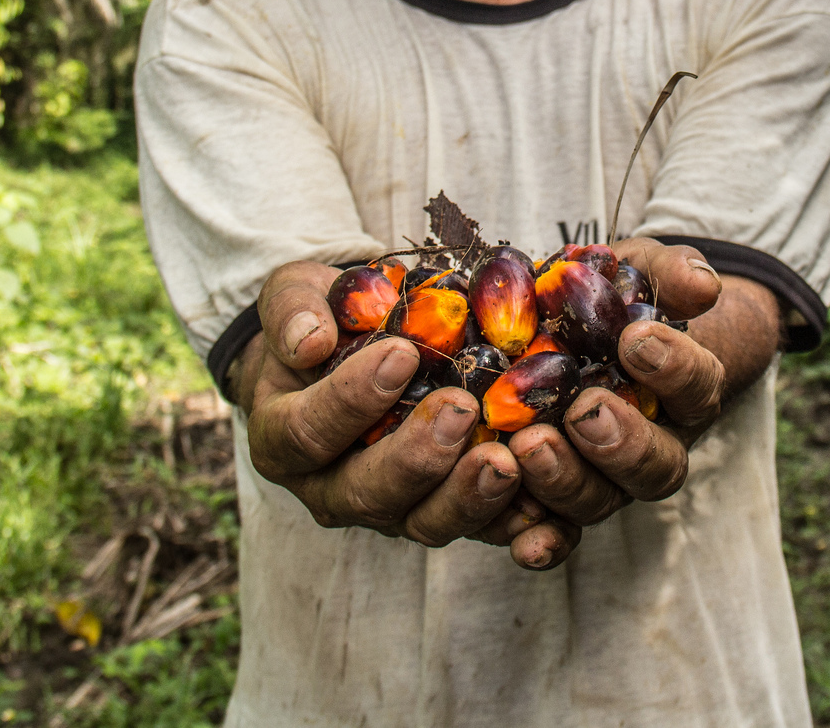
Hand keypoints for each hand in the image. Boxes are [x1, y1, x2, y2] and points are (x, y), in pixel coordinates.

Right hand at [232, 260, 580, 568]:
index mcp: (284, 440)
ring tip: (506, 458)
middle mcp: (333, 487)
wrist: (353, 350)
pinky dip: (516, 524)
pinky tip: (545, 507)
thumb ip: (293, 312)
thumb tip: (310, 343)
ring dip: (468, 496)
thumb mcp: (293, 298)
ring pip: (426, 522)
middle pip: (369, 492)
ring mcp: (392, 507)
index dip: (351, 400)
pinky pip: (482, 532)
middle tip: (459, 408)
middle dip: (417, 456)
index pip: (309, 433)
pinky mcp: (445, 510)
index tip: (400, 354)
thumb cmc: (323, 321)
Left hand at [509, 241, 778, 527]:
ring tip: (527, 446)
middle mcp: (649, 448)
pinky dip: (540, 542)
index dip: (674, 368)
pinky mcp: (550, 500)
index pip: (695, 388)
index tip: (637, 338)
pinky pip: (552, 533)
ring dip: (566, 482)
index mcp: (682, 393)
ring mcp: (601, 479)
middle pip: (653, 468)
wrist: (567, 325)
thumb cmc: (612, 295)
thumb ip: (672, 273)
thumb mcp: (642, 269)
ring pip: (598, 502)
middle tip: (582, 411)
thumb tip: (703, 285)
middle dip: (620, 443)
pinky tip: (520, 541)